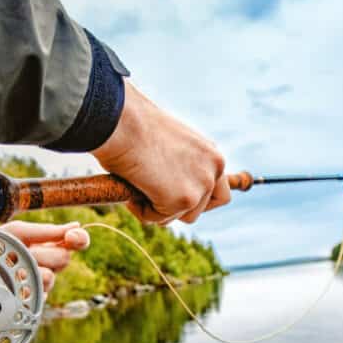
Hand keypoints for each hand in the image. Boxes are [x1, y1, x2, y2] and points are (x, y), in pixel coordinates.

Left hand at [0, 221, 89, 291]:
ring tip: (14, 268)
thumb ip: (46, 231)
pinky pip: (38, 294)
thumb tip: (75, 226)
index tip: (72, 237)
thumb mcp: (17, 232)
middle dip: (43, 253)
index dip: (79, 238)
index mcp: (47, 245)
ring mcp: (41, 284)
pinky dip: (23, 286)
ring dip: (31, 270)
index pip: (75, 241)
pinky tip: (13, 283)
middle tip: (25, 253)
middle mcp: (47, 264)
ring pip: (50, 277)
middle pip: (64, 258)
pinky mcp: (33, 302)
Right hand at [92, 82, 229, 223]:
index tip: (178, 200)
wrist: (123, 123)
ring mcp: (201, 186)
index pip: (219, 190)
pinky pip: (159, 219)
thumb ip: (176, 165)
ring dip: (159, 210)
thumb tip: (165, 184)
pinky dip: (142, 210)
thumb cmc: (134, 126)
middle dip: (177, 208)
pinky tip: (131, 189)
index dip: (198, 199)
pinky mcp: (184, 200)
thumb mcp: (166, 144)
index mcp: (211, 153)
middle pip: (202, 208)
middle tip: (152, 196)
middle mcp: (213, 169)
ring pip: (182, 217)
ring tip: (137, 188)